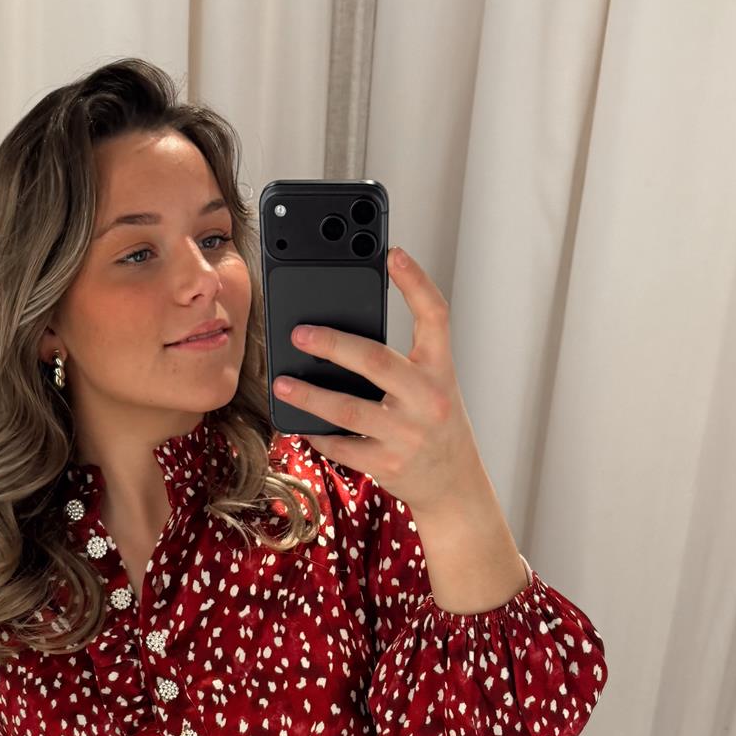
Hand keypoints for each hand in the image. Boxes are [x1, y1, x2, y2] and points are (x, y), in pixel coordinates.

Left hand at [271, 245, 499, 526]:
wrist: (454, 481)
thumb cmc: (434, 422)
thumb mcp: (431, 384)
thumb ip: (402, 360)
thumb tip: (340, 337)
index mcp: (441, 368)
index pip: (436, 316)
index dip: (416, 282)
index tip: (393, 254)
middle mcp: (428, 398)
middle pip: (376, 361)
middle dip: (333, 345)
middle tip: (299, 333)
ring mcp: (407, 434)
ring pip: (348, 410)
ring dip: (309, 396)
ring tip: (282, 383)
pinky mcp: (387, 464)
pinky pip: (343, 447)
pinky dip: (318, 434)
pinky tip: (300, 424)